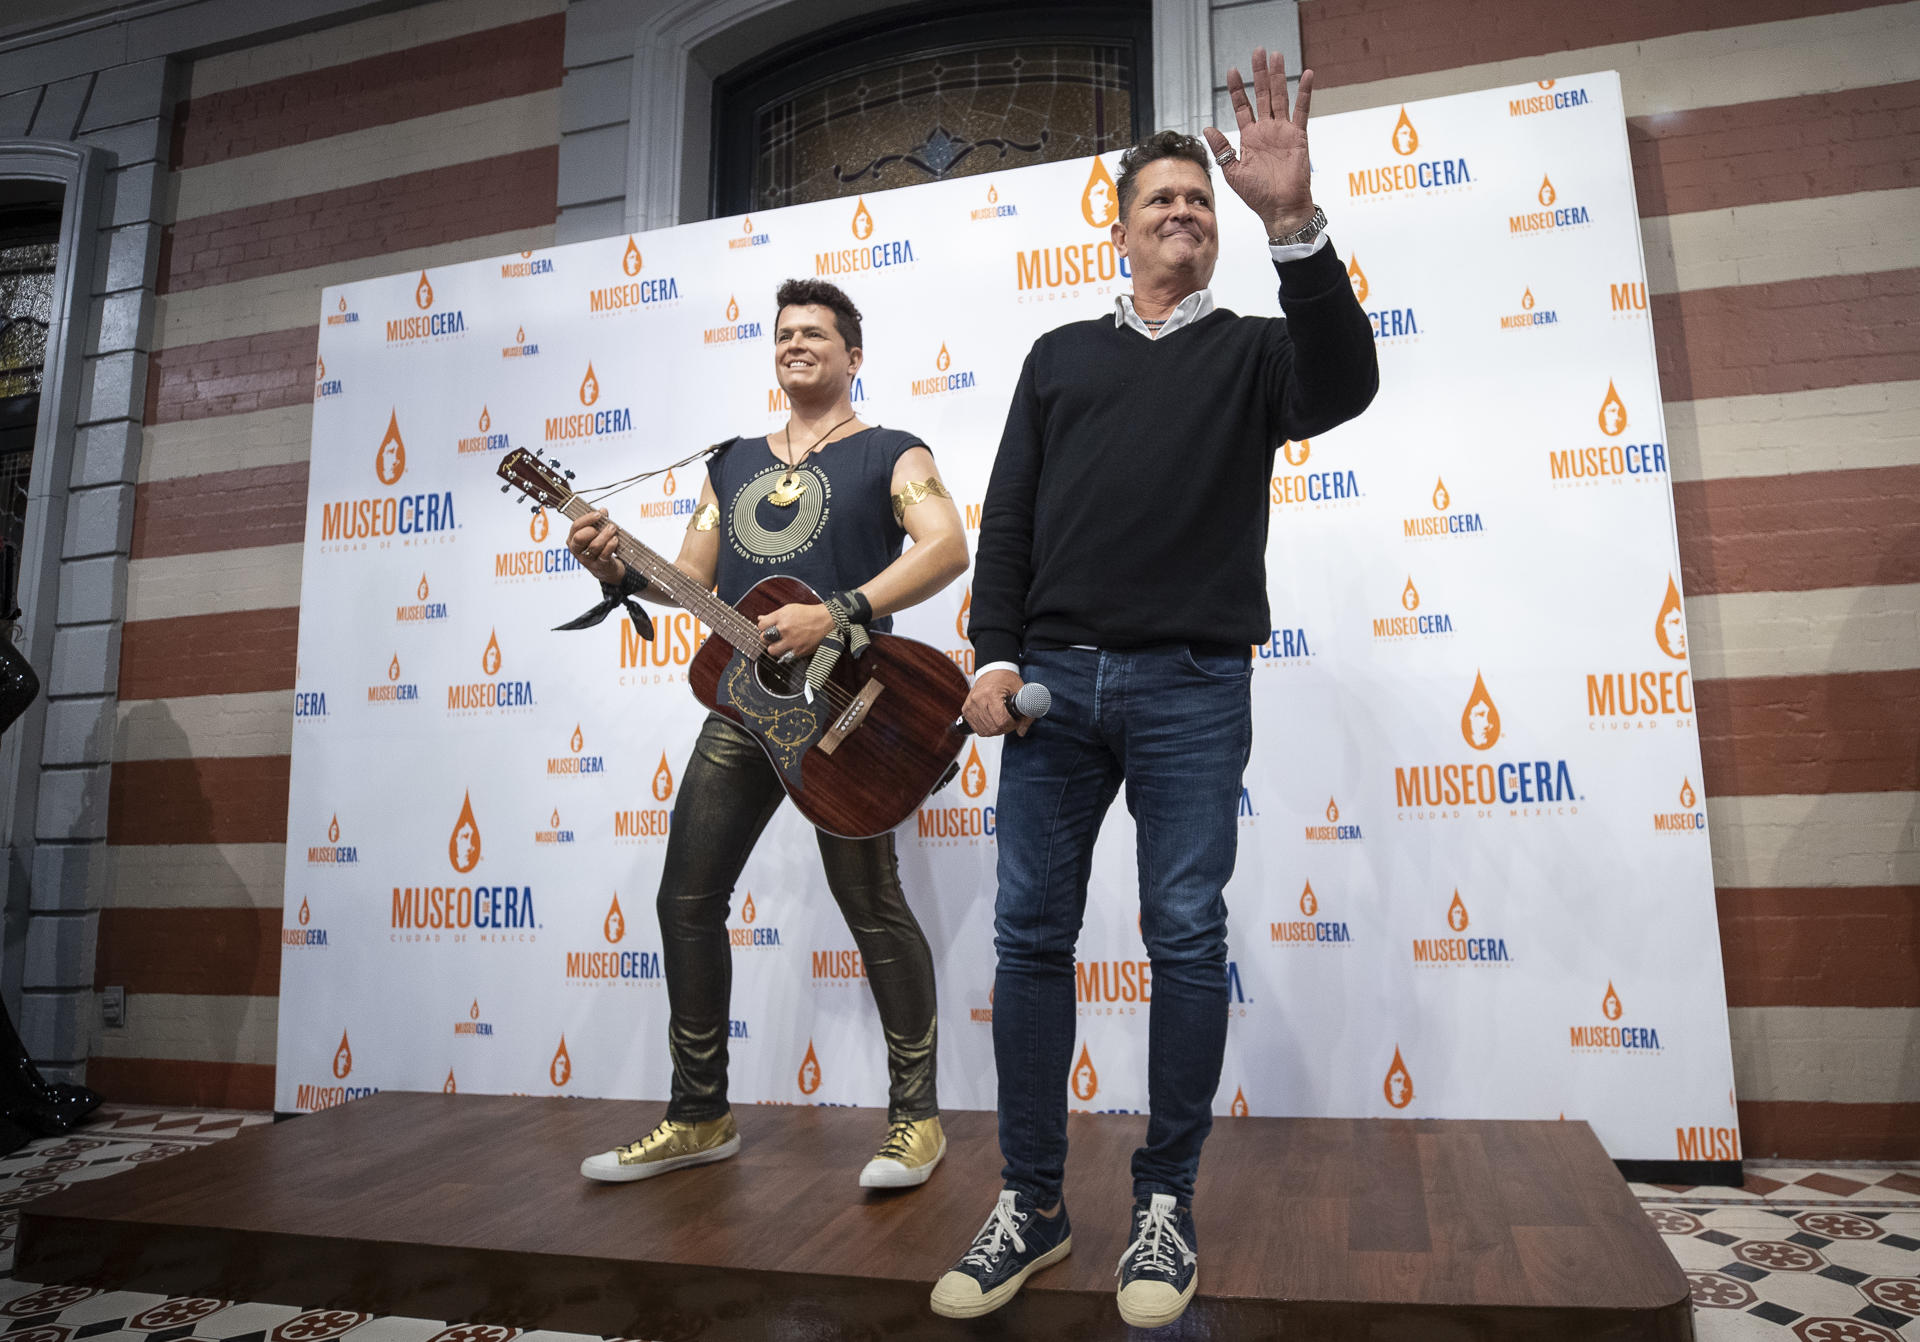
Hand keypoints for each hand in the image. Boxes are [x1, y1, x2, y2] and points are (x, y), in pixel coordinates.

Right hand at [567, 508, 626, 585]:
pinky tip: (615, 539)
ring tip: (613, 529)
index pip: (575, 526)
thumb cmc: (599, 547)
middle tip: (606, 525)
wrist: (605, 568)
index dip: (587, 518)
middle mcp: (577, 550)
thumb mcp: (596, 533)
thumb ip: (599, 521)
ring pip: (594, 546)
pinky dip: (611, 545)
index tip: (598, 514)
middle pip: (579, 538)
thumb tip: (602, 510)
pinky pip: (604, 554)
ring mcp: (587, 559)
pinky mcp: (599, 565)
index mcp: (572, 539)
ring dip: (606, 535)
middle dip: (593, 529)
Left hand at [758, 603, 832, 659]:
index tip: (767, 629)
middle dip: (766, 638)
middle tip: (772, 637)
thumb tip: (760, 618)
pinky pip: (784, 657)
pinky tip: (789, 648)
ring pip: (771, 650)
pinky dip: (785, 653)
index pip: (761, 626)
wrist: (827, 620)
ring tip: (779, 645)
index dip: (763, 628)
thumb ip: (774, 615)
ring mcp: (792, 641)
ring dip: (773, 648)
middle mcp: (785, 628)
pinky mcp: (798, 651)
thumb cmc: (809, 614)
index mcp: (782, 616)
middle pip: (763, 638)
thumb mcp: (790, 609)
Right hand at [963, 667, 1032, 737]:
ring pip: (984, 730)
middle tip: (1011, 721)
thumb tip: (1021, 732)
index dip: (1012, 725)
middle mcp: (978, 699)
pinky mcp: (966, 709)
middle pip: (993, 727)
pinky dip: (987, 729)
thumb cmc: (1006, 679)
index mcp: (991, 693)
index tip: (1017, 720)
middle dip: (1005, 728)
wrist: (993, 671)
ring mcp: (970, 705)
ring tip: (1003, 721)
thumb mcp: (1020, 691)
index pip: (1001, 721)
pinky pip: (976, 728)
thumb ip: (1025, 712)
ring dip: (996, 730)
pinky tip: (993, 722)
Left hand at [1202, 46, 1314, 237]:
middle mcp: (1266, 130)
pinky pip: (1302, 110)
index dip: (1237, 89)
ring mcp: (1283, 131)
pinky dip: (1304, 92)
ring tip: (1276, 55)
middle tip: (1258, 51)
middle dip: (1259, 73)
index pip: (1242, 106)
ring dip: (1278, 76)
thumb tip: (1207, 127)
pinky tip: (1305, 74)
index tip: (1232, 71)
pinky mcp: (1298, 136)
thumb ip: (1221, 148)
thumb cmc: (1257, 195)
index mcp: (1249, 138)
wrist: (1280, 209)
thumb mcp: (1232, 171)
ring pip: (1280, 97)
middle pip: (1262, 95)